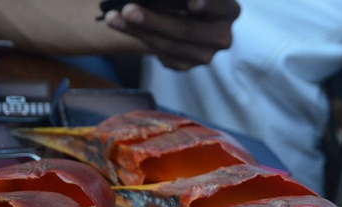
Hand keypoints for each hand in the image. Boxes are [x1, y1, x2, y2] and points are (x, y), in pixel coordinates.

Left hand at [105, 0, 239, 69]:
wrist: (176, 12)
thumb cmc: (179, 0)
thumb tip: (146, 0)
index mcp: (228, 9)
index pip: (220, 6)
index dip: (207, 3)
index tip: (191, 4)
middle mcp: (222, 35)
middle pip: (187, 30)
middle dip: (155, 20)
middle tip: (128, 10)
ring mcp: (205, 54)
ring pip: (170, 46)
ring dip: (139, 31)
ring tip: (113, 17)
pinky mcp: (185, 65)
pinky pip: (161, 54)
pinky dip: (138, 38)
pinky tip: (120, 25)